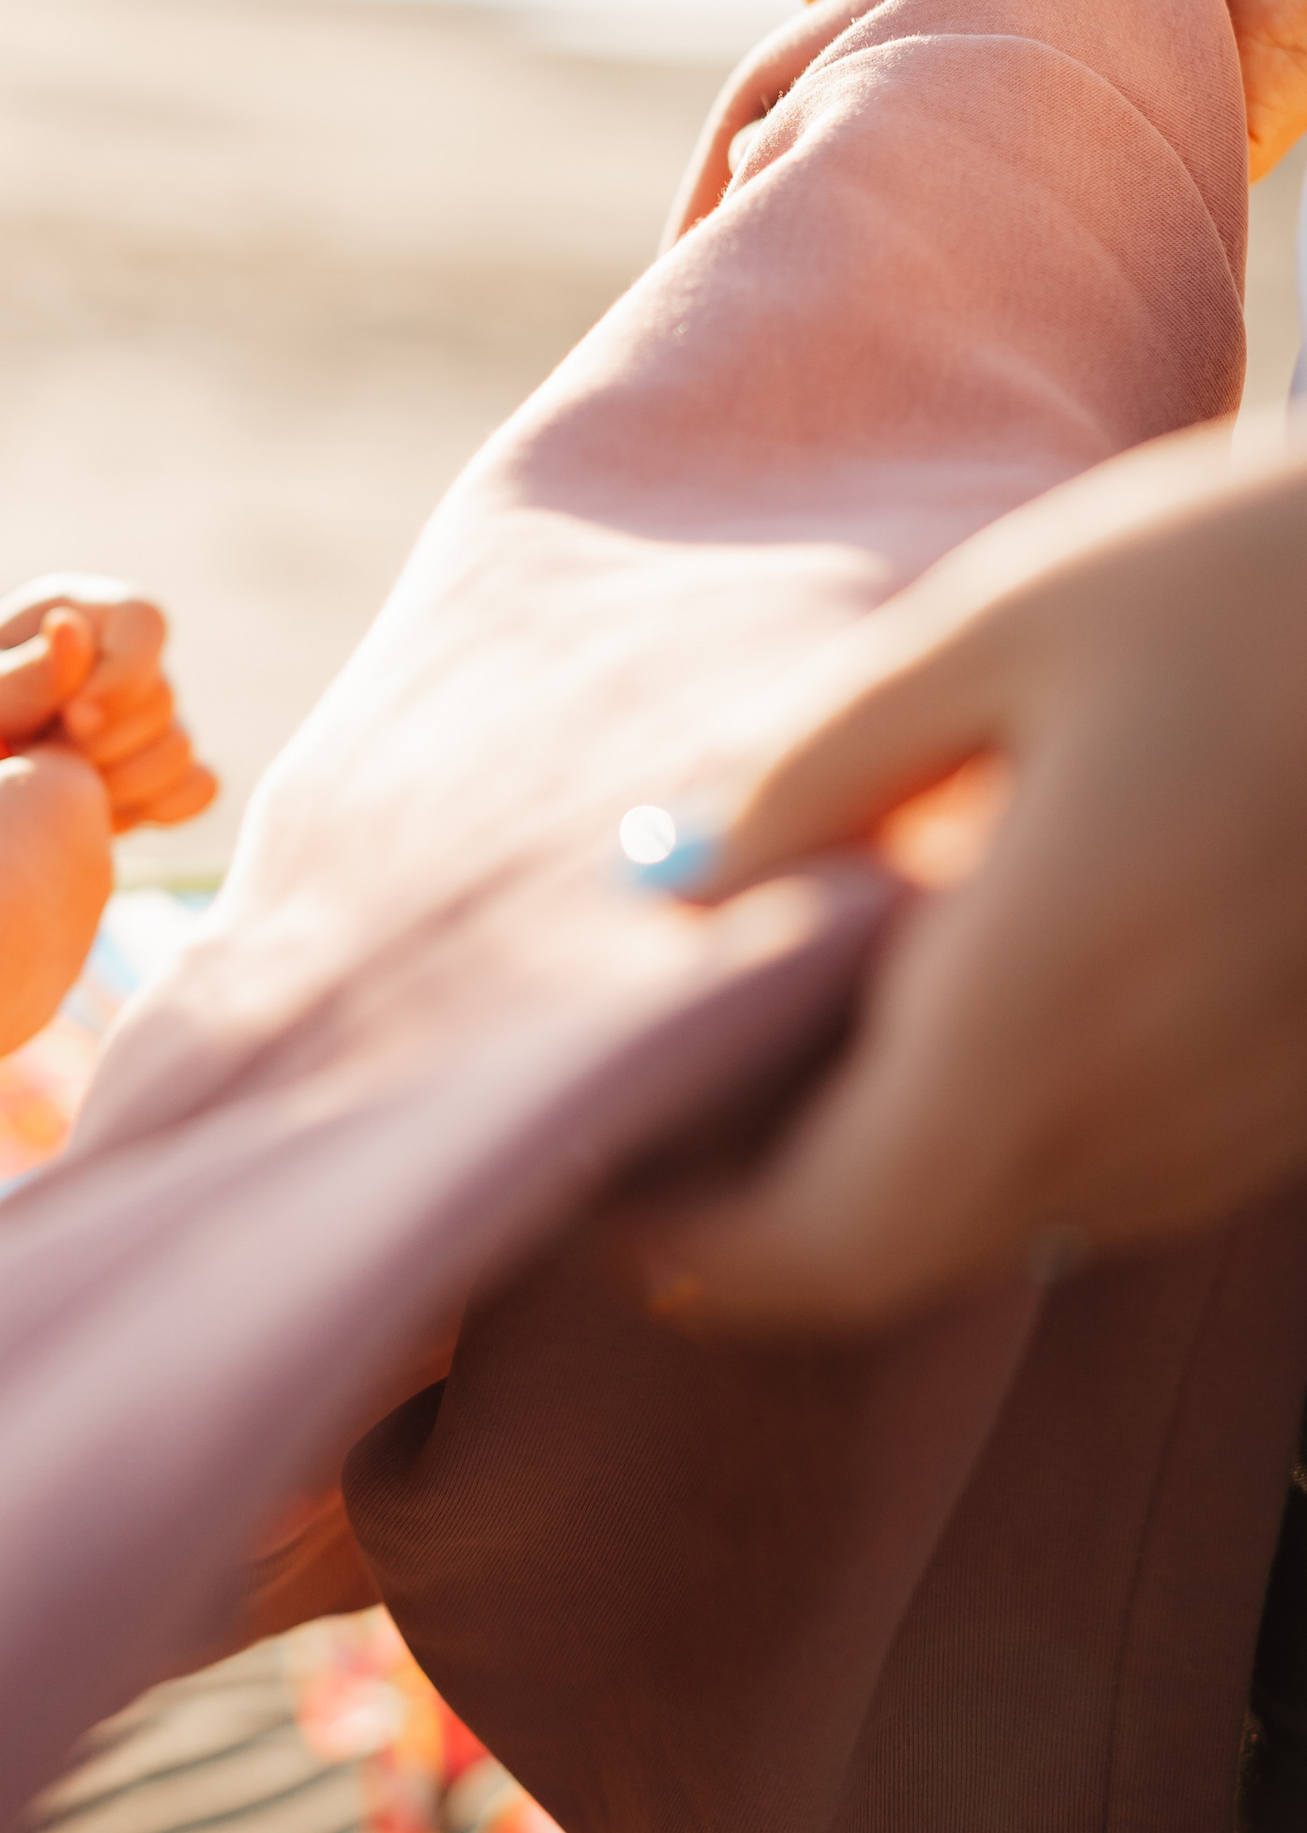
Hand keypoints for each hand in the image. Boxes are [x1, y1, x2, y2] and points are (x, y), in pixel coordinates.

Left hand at [0, 576, 218, 832]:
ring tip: (61, 790)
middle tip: (47, 761)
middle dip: (107, 743)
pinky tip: (109, 813)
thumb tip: (70, 628)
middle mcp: (122, 657)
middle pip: (163, 697)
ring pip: (179, 749)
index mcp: (80, 613)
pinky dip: (162, 806)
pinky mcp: (155, 767)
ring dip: (124, 782)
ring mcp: (145, 714)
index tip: (76, 721)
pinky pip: (196, 787)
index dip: (126, 674)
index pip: (146, 622)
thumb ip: (24, 673)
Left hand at [630, 432, 1306, 1332]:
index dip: (697, 1250)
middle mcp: (1141, 1106)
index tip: (596, 1191)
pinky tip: (953, 996)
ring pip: (1010, 1211)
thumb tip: (673, 874)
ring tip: (777, 1043)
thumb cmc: (1246, 582)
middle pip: (904, 1249)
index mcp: (1035, 1007)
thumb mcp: (997, 630)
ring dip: (883, 1167)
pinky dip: (999, 1123)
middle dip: (765, 1218)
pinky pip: (1112, 1159)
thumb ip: (818, 770)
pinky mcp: (1297, 1094)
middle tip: (655, 1124)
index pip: (827, 1238)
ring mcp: (1237, 1117)